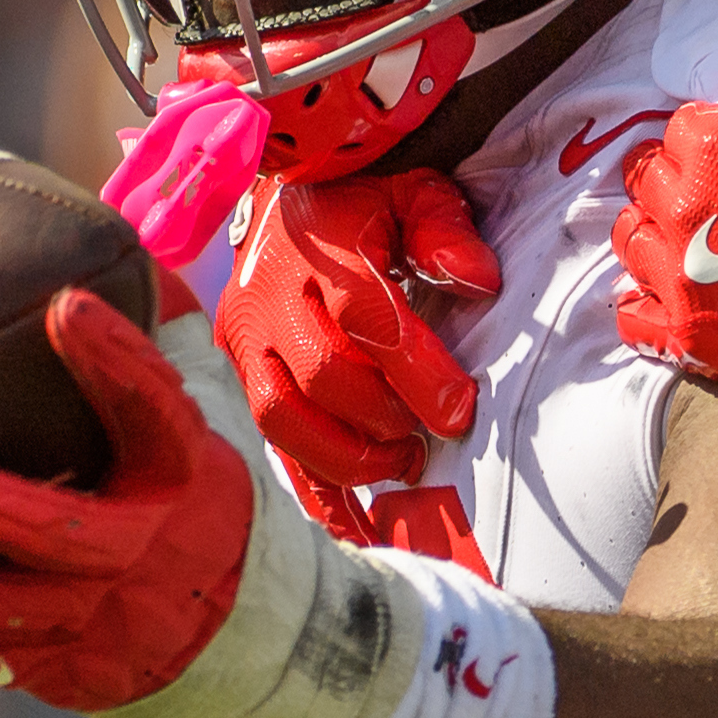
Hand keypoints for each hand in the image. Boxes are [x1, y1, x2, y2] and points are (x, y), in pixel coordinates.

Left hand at [0, 288, 255, 701]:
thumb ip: (157, 329)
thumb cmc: (185, 486)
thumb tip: (110, 221)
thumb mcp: (201, 411)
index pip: (156, 410)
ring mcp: (95, 619)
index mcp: (181, 470)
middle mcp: (139, 549)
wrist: (238, 634)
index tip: (64, 306)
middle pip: (53, 530)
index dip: (117, 363)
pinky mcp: (56, 671)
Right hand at [221, 169, 503, 486]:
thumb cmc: (363, 199)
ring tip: (401, 466)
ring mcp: (246, 338)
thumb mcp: (413, 192)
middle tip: (427, 438)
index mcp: (321, 252)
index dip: (415, 373)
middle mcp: (270, 297)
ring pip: (282, 419)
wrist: (287, 193)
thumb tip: (478, 280)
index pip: (365, 320)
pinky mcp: (240, 369)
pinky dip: (313, 490)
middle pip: (320, 379)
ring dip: (346, 458)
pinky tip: (356, 525)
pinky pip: (272, 444)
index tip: (460, 410)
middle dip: (381, 420)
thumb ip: (445, 229)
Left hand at [610, 26, 717, 394]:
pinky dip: (645, 302)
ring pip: (636, 242)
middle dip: (683, 179)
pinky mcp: (693, 336)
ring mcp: (683, 280)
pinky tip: (674, 294)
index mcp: (713, 150)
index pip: (684, 129)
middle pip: (652, 182)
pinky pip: (636, 317)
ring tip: (699, 240)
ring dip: (660, 232)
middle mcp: (683, 212)